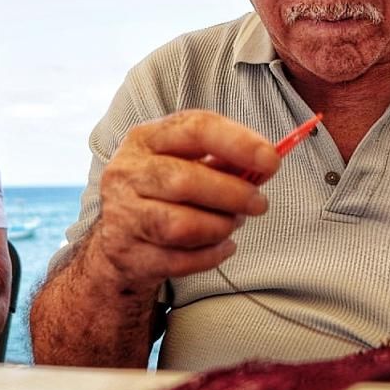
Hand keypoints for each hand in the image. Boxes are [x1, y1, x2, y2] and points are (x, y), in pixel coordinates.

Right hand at [90, 110, 279, 292]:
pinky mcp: (128, 254)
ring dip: (220, 227)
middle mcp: (127, 173)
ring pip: (182, 226)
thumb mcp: (186, 163)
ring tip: (232, 224)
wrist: (118, 238)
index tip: (271, 160)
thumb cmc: (164, 191)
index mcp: (146, 138)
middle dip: (234, 194)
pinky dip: (211, 256)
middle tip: (259, 203)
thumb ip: (225, 160)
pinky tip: (222, 246)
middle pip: (186, 180)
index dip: (239, 143)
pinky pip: (180, 260)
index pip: (195, 129)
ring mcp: (123, 215)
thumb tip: (267, 162)